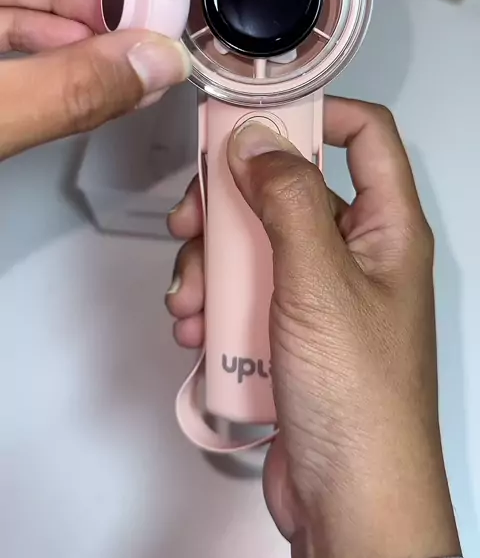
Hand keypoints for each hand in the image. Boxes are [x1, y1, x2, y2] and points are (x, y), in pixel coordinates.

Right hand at [168, 97, 460, 557]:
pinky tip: (199, 330)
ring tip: (195, 301)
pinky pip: (244, 295)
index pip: (364, 137)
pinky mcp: (288, 333)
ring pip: (255, 245)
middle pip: (287, 191)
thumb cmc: (362, 402)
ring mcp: (319, 296)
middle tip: (193, 221)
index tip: (255, 118)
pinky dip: (215, 306)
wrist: (347, 501)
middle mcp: (355, 255)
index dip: (315, 114)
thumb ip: (287, 200)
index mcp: (387, 229)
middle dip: (231, 205)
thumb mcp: (318, 281)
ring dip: (212, 266)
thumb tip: (258, 140)